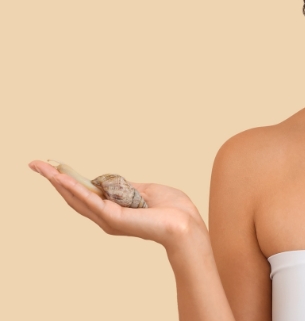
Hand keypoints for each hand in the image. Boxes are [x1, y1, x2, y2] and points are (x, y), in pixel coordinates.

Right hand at [29, 159, 206, 249]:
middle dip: (54, 179)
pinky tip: (62, 179)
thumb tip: (111, 180)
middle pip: (74, 197)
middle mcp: (106, 217)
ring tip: (42, 168)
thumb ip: (126, 187)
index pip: (85, 194)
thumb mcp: (147, 191)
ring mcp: (109, 219)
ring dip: (59, 182)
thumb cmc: (173, 210)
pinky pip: (91, 201)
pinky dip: (76, 189)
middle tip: (35, 164)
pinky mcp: (114, 218)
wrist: (186, 224)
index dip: (68, 181)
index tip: (53, 167)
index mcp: (114, 211)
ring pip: (77, 198)